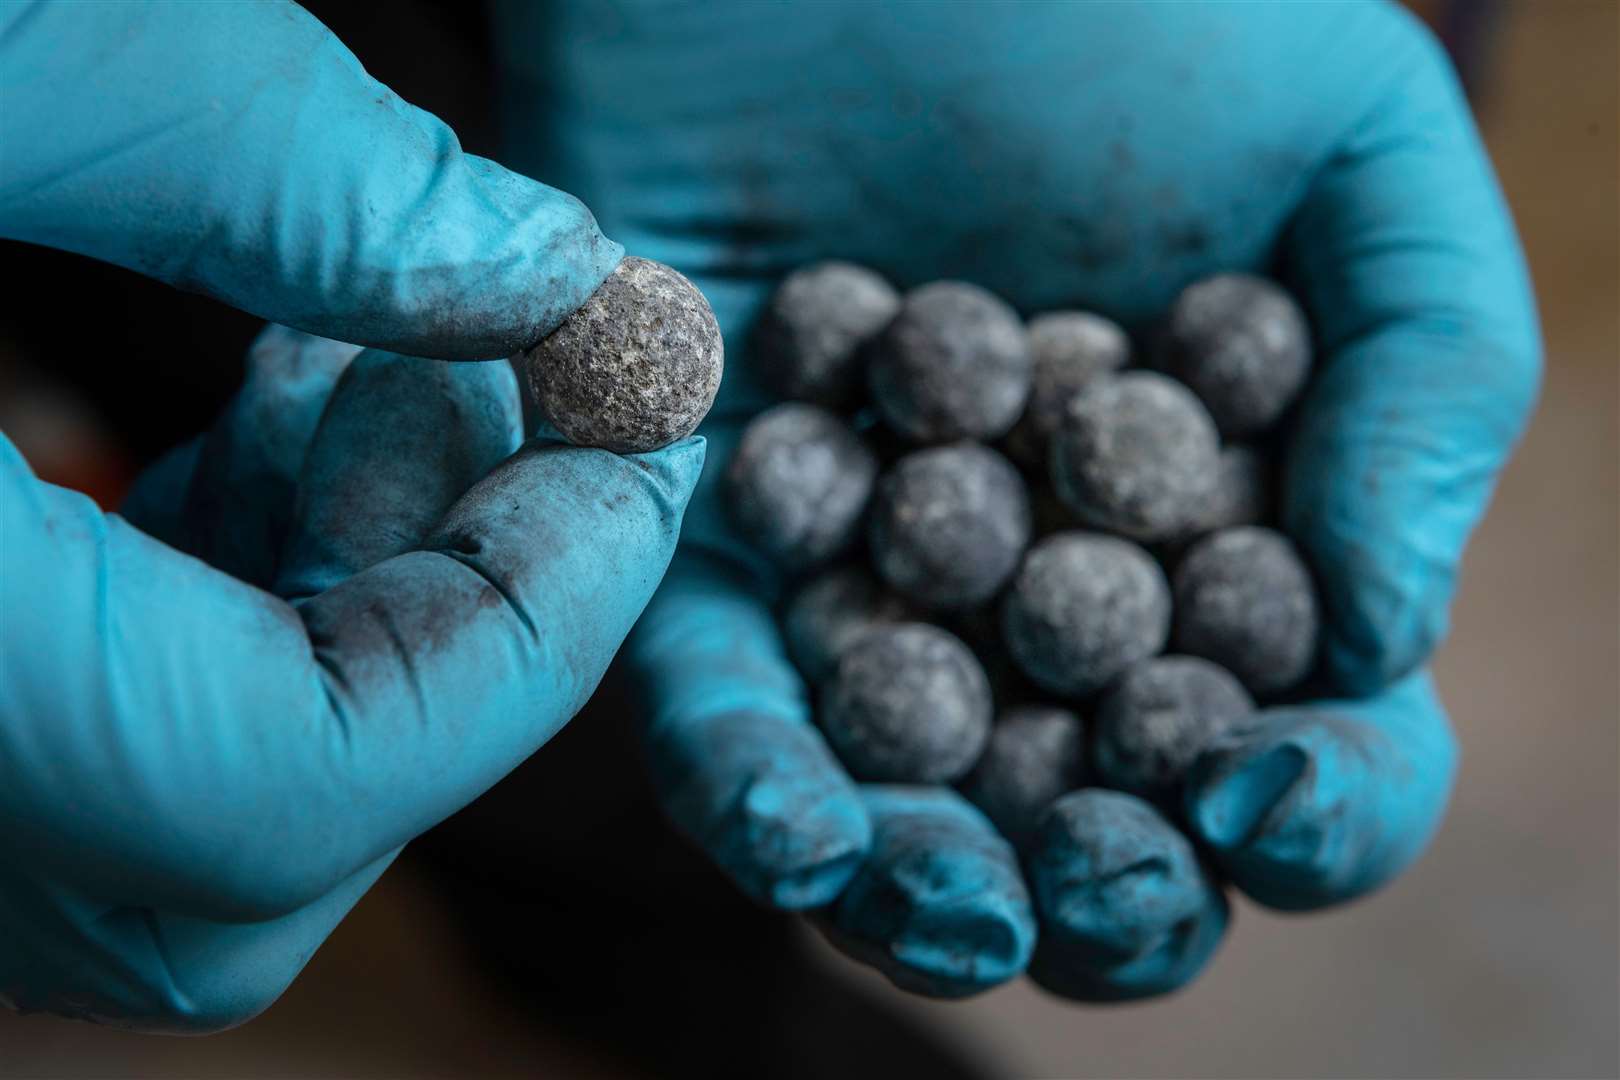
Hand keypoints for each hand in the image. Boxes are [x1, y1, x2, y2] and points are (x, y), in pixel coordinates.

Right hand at [0, 2, 701, 1029]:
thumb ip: (246, 146)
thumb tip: (537, 260)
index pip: (289, 782)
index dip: (520, 625)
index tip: (634, 435)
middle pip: (264, 835)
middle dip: (454, 609)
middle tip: (511, 380)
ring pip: (200, 810)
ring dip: (361, 594)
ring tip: (382, 366)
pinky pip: (120, 736)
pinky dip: (247, 596)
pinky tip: (268, 415)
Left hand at [495, 1, 1539, 997]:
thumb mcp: (1344, 139)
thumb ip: (1429, 374)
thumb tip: (1379, 637)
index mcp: (1224, 517)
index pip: (1301, 722)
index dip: (1322, 799)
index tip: (1273, 789)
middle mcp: (1044, 574)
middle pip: (1094, 810)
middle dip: (1110, 891)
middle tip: (1096, 879)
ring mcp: (867, 571)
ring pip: (899, 803)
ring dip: (924, 890)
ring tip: (943, 901)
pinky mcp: (697, 534)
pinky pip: (709, 697)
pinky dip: (746, 780)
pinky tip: (792, 830)